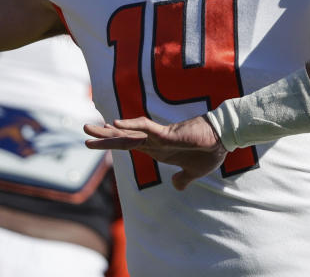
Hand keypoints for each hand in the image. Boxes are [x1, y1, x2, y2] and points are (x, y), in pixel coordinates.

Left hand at [84, 115, 227, 189]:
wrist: (224, 140)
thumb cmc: (210, 151)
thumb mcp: (194, 172)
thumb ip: (183, 178)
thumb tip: (176, 186)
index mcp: (158, 150)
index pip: (129, 145)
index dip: (113, 142)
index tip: (96, 140)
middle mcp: (154, 142)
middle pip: (123, 138)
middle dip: (104, 136)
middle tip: (85, 129)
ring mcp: (159, 137)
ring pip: (128, 133)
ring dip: (108, 132)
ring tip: (89, 127)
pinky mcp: (167, 134)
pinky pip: (145, 129)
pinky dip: (130, 126)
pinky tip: (115, 124)